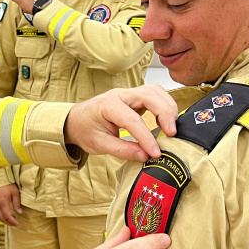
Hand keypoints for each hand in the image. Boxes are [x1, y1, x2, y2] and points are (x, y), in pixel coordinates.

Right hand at [0, 184, 21, 225]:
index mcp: (3, 203)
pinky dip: (0, 216)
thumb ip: (17, 203)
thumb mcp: (15, 193)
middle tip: (14, 224)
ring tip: (10, 221)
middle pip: (1, 218)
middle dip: (8, 223)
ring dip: (4, 220)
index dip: (12, 221)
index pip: (7, 216)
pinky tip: (5, 215)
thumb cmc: (7, 184)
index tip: (17, 224)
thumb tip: (20, 212)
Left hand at [63, 85, 177, 161]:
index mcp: (108, 105)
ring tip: (171, 128)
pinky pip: (155, 94)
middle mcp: (119, 95)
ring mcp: (128, 93)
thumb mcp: (99, 144)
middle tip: (171, 134)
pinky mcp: (135, 97)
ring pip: (155, 91)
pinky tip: (166, 120)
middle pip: (149, 96)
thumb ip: (122, 150)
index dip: (147, 137)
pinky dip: (164, 105)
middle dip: (164, 114)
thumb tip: (144, 156)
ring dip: (167, 107)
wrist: (76, 120)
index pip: (132, 120)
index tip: (156, 153)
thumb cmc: (85, 129)